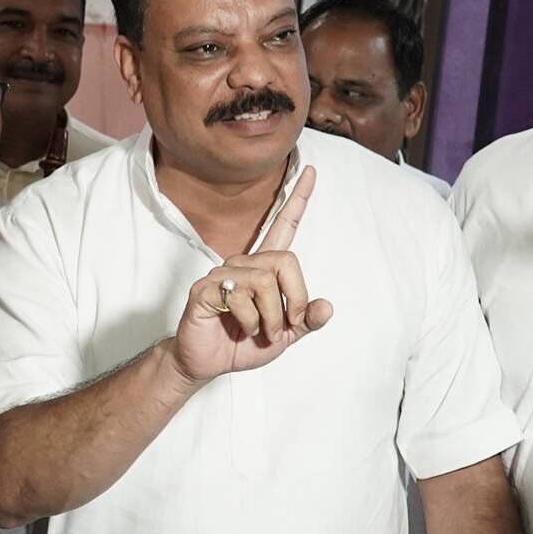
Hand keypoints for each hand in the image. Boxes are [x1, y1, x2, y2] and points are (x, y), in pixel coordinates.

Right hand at [165, 166, 332, 383]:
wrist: (205, 363)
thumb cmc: (241, 344)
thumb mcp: (283, 336)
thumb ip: (306, 321)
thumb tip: (327, 307)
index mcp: (263, 269)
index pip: (283, 226)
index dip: (297, 199)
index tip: (310, 171)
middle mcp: (243, 263)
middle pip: (285, 261)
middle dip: (294, 300)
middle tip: (283, 326)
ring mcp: (222, 273)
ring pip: (266, 282)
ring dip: (271, 317)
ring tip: (260, 331)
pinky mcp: (206, 288)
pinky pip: (240, 297)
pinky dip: (250, 322)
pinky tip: (240, 328)